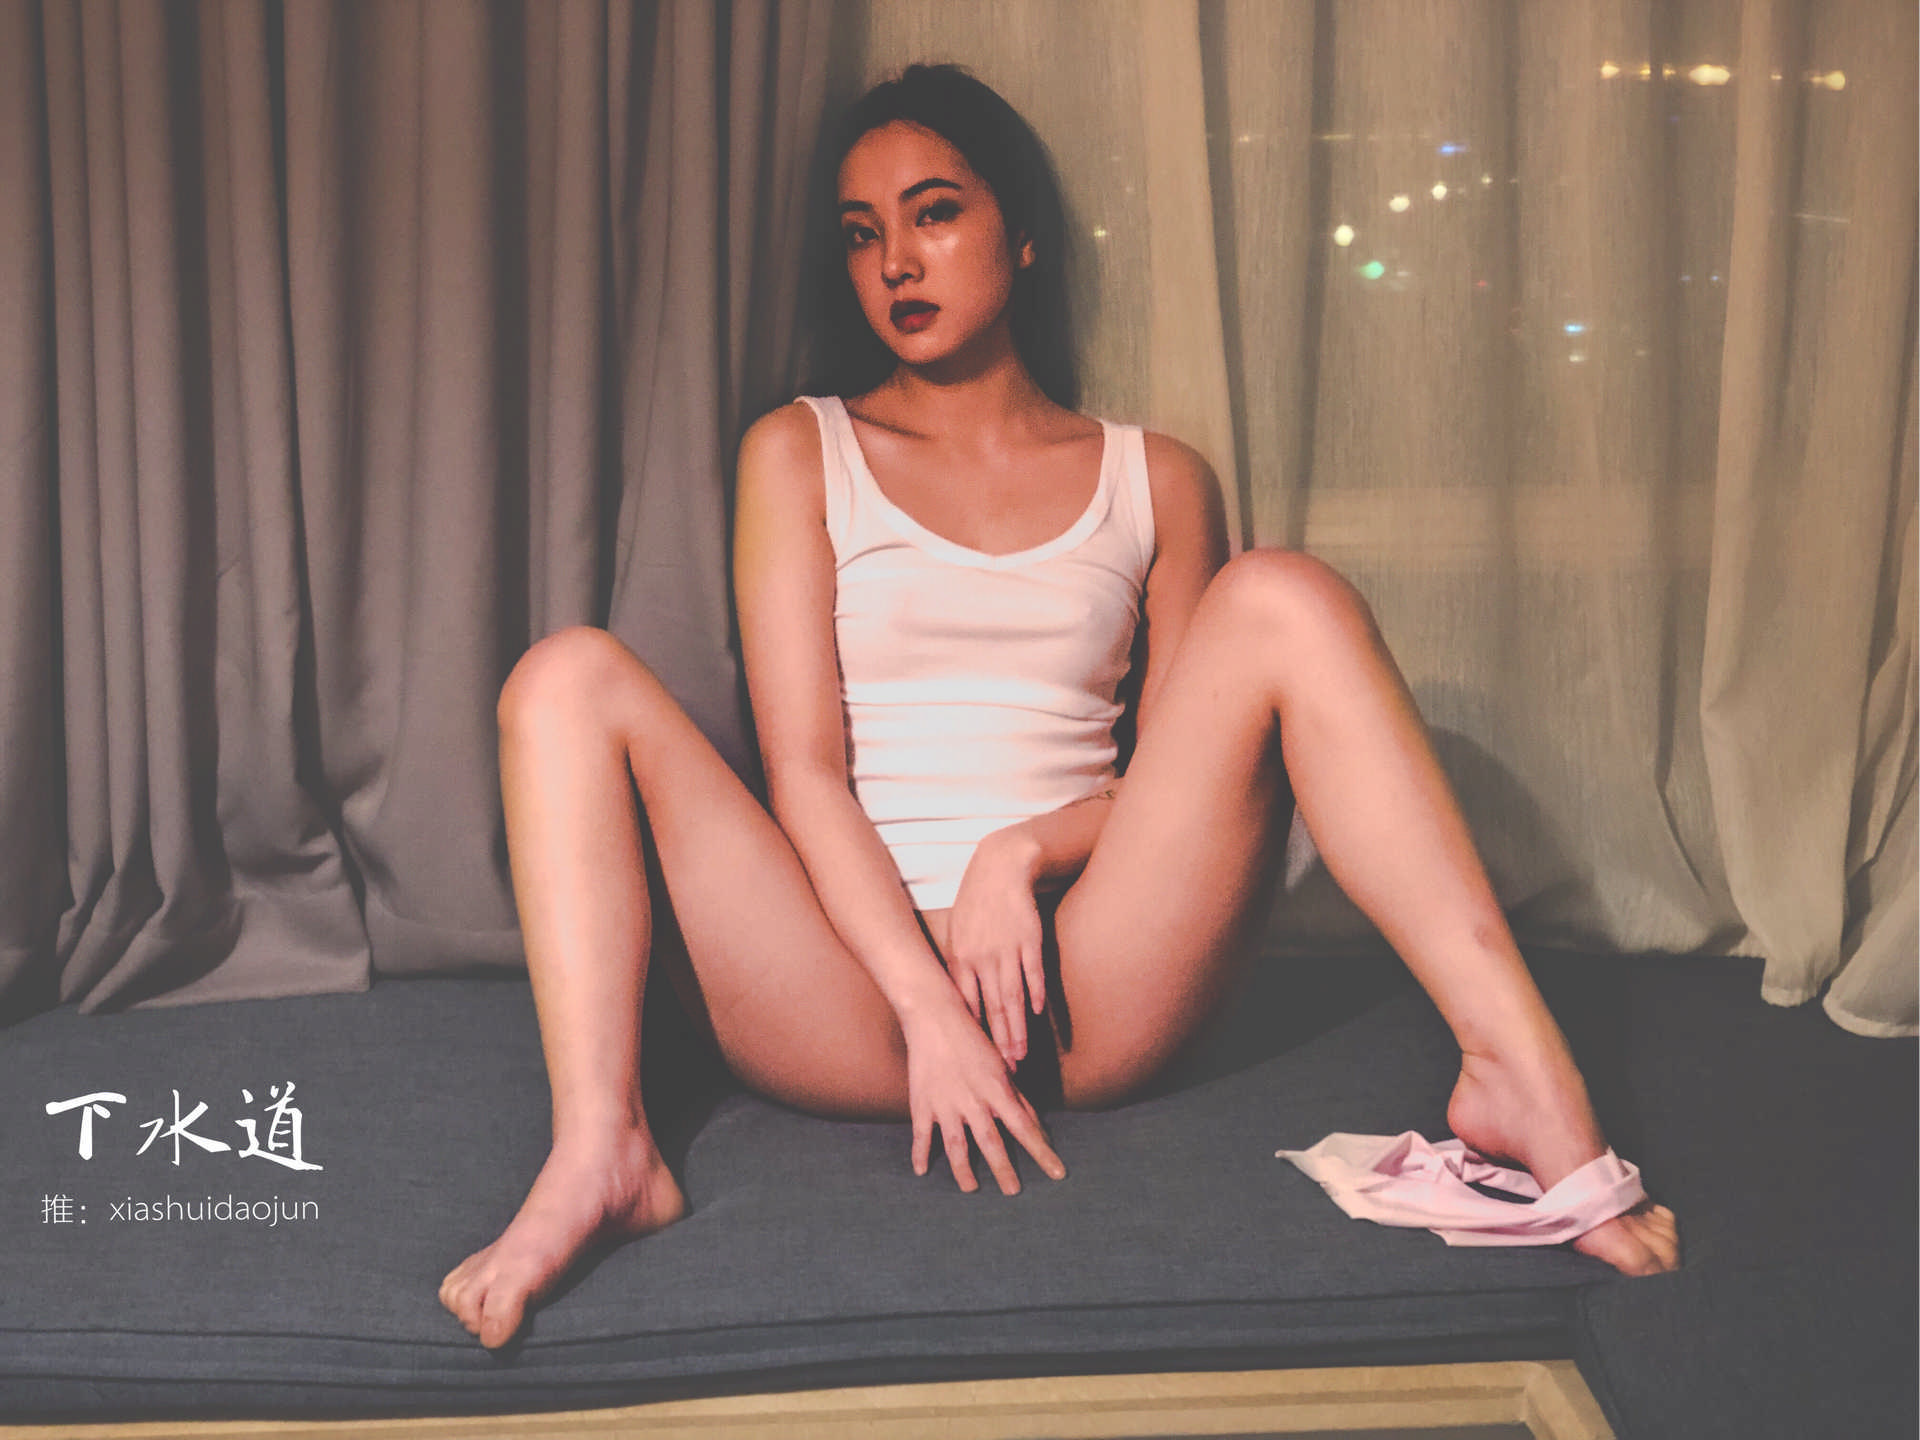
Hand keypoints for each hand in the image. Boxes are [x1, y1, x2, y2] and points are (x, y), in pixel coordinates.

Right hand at [903, 999, 1066, 1193]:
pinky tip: (921, 1172)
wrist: (934, 1015)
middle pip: (992, 1144)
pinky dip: (920, 1154)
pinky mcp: (921, 1103)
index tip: (1057, 1174)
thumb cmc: (972, 1038)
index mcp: (997, 1090)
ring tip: (972, 1188)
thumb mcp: (1000, 1065)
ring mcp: (945, 1104)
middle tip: (1014, 1192)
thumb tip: (1033, 1124)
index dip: (1043, 1153)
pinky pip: (921, 1135)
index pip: (1026, 1129)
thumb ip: (1016, 1097)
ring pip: (956, 1147)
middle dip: (1004, 1170)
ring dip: (965, 1171)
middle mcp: (973, 1101)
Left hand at [945, 829, 1047, 1067]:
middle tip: (1005, 1070)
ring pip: (1012, 996)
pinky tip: (1039, 1012)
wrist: (1000, 868)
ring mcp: (1006, 948)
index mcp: (960, 958)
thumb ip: (960, 969)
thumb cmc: (977, 905)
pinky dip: (1037, 992)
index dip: (974, 1035)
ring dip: (1018, 1027)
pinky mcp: (1029, 938)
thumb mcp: (958, 934)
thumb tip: (960, 1005)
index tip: (978, 1060)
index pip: (966, 1006)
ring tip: (1022, 1054)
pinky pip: (1033, 971)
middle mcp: (981, 957)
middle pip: (990, 1008)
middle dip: (998, 1042)